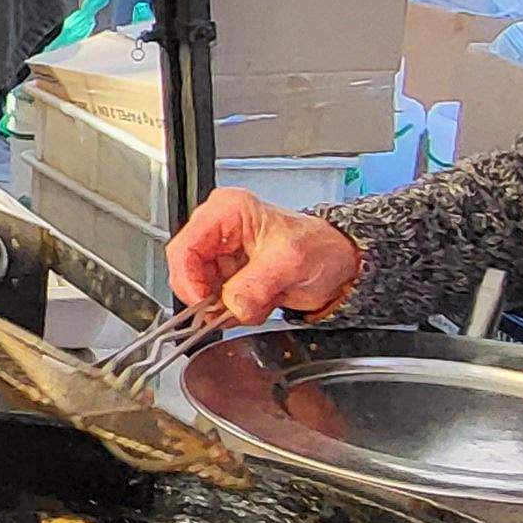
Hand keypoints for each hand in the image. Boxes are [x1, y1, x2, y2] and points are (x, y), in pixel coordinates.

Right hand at [164, 186, 363, 322]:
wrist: (337, 264)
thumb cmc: (319, 247)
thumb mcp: (290, 262)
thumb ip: (257, 284)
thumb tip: (232, 304)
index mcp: (227, 211)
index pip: (185, 247)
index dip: (188, 279)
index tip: (203, 303)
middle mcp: (219, 230)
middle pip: (188, 271)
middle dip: (210, 296)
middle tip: (232, 308)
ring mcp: (222, 254)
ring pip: (200, 290)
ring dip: (225, 306)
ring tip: (257, 301)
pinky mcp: (228, 275)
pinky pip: (215, 302)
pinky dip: (233, 311)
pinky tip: (257, 303)